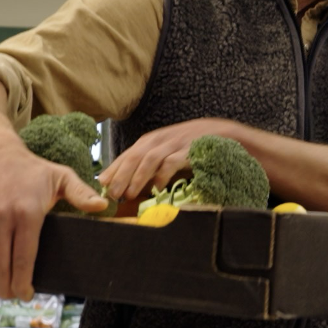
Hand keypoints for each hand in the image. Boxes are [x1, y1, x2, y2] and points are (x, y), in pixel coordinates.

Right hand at [0, 135, 108, 300]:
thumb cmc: (32, 169)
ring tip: (0, 294)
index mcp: (26, 213)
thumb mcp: (62, 176)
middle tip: (15, 297)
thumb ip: (81, 193)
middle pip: (0, 264)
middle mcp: (0, 218)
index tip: (28, 294)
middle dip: (7, 287)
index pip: (23, 257)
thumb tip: (103, 206)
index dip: (23, 280)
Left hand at [99, 118, 241, 201]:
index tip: (102, 184)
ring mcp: (175, 143)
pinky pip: (171, 162)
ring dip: (137, 177)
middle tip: (111, 194)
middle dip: (120, 175)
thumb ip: (155, 164)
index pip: (128, 154)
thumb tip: (136, 183)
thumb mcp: (171, 152)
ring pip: (149, 159)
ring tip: (129, 194)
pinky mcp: (189, 150)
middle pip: (134, 156)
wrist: (226, 133)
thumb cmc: (196, 146)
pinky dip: (162, 175)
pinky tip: (156, 188)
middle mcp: (161, 139)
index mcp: (154, 140)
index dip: (114, 168)